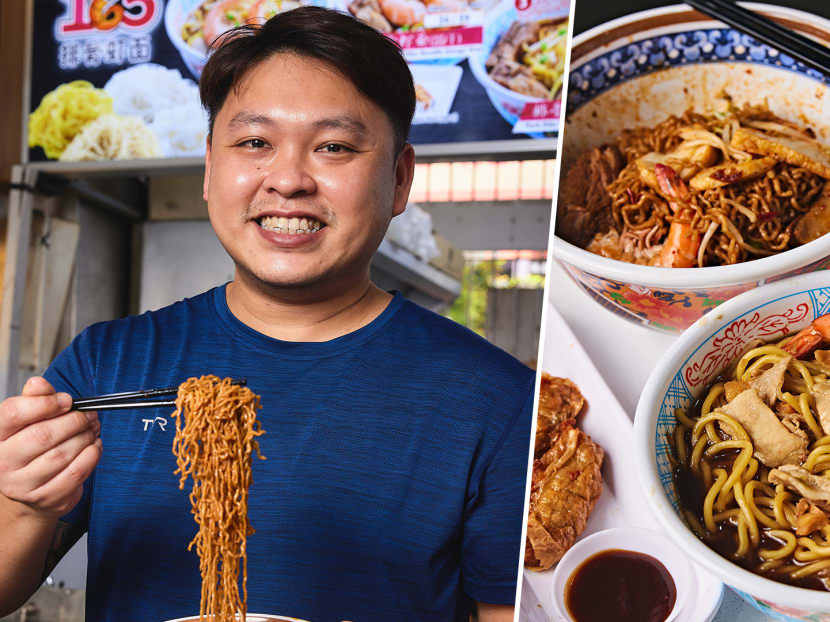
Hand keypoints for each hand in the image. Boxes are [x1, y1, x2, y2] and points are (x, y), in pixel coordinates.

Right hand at [0, 377, 101, 518]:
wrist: (29, 493)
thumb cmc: (31, 450)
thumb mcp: (27, 422)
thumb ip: (34, 400)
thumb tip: (38, 383)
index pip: (13, 413)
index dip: (44, 403)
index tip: (66, 400)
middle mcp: (3, 463)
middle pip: (42, 434)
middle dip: (73, 420)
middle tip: (89, 415)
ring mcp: (22, 485)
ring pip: (62, 454)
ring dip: (85, 437)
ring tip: (93, 428)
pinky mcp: (46, 498)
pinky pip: (76, 473)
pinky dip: (91, 455)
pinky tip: (94, 446)